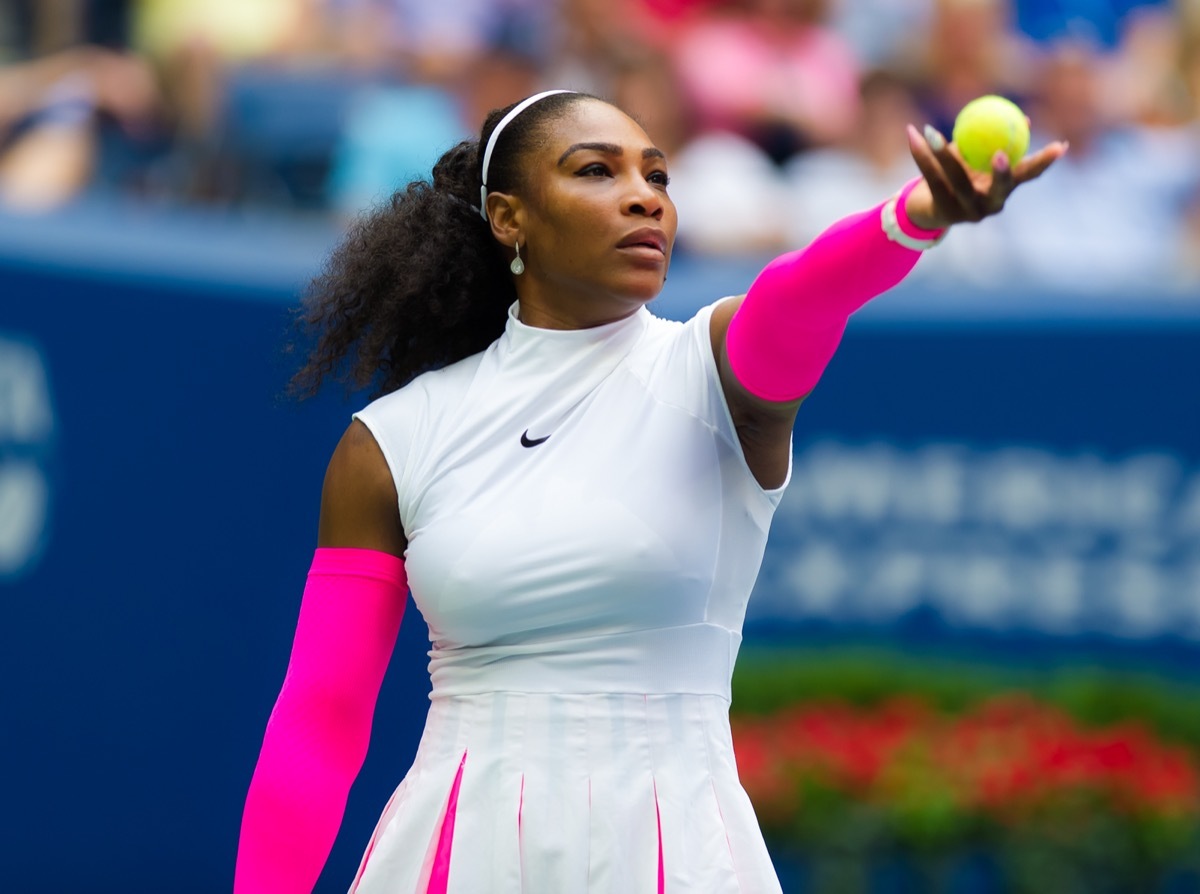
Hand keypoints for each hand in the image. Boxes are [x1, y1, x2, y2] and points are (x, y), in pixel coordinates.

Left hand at [903, 123, 1067, 230]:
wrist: (928, 209)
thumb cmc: (961, 177)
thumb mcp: (980, 160)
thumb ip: (997, 142)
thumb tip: (1024, 119)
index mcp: (1003, 191)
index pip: (1028, 176)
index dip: (1044, 162)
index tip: (1060, 145)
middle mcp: (989, 206)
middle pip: (999, 189)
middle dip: (1004, 174)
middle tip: (1001, 153)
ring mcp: (966, 212)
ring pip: (956, 180)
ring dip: (943, 153)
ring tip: (931, 132)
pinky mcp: (942, 211)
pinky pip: (931, 177)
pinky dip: (921, 154)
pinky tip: (913, 133)